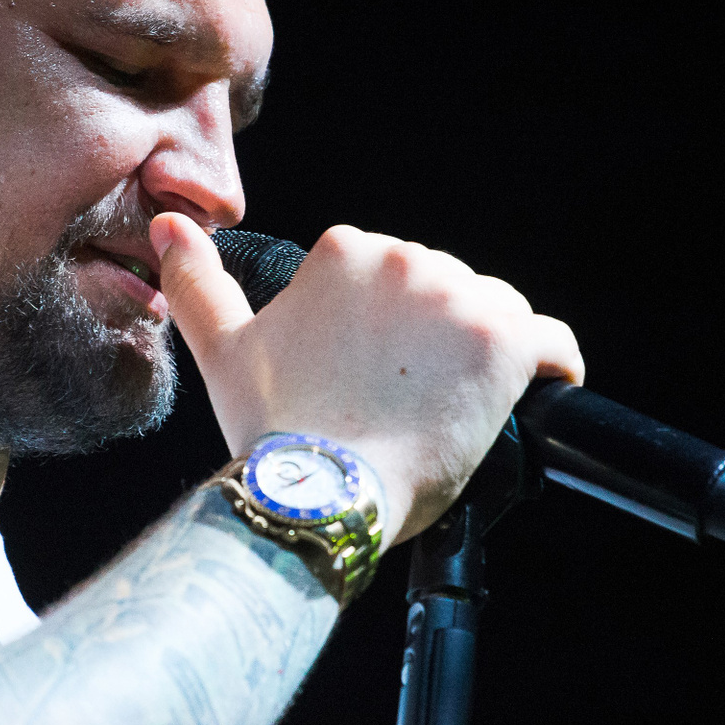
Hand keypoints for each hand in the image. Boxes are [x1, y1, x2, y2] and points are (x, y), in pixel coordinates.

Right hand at [150, 213, 582, 545]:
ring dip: (483, 356)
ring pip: (495, 315)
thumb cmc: (273, 431)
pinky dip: (554, 367)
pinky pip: (554, 344)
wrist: (320, 496)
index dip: (388, 330)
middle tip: (406, 404)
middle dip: (434, 341)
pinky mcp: (507, 344)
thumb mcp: (223, 352)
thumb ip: (197, 285)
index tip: (375, 374)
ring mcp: (459, 299)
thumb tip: (169, 228)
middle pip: (445, 293)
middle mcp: (406, 259)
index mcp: (344, 251)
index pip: (392, 277)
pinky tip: (540, 393)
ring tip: (453, 411)